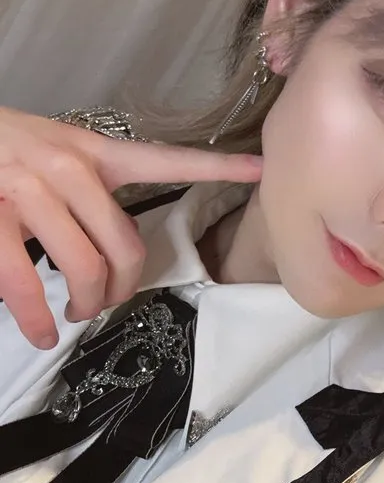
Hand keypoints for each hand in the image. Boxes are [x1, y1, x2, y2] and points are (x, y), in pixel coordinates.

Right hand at [0, 107, 262, 348]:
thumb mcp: (50, 151)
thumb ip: (89, 189)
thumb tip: (117, 251)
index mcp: (91, 151)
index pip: (165, 159)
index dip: (216, 166)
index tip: (261, 170)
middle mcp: (68, 167)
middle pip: (126, 246)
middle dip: (122, 288)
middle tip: (106, 303)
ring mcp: (28, 190)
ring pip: (83, 269)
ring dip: (85, 305)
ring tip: (76, 315)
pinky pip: (22, 281)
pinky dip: (36, 317)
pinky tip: (43, 332)